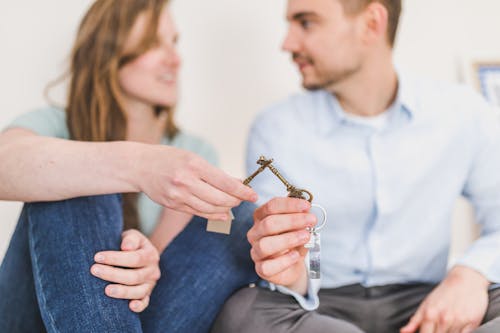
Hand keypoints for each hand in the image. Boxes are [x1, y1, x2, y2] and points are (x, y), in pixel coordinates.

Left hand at [91, 229, 160, 312]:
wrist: (139, 254)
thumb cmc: (130, 244)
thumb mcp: (132, 236)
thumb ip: (130, 239)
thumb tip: (126, 247)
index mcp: (150, 255)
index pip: (135, 258)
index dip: (116, 258)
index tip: (97, 257)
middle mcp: (153, 271)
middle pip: (135, 276)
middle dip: (113, 274)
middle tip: (94, 270)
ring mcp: (150, 285)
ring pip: (139, 291)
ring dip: (122, 292)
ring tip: (106, 290)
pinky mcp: (147, 295)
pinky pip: (145, 303)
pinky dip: (139, 306)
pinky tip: (130, 307)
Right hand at [138, 145, 256, 219]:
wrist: (140, 166)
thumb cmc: (169, 158)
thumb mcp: (193, 158)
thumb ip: (215, 173)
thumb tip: (238, 183)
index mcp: (194, 165)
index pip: (225, 182)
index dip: (242, 191)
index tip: (253, 195)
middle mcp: (186, 181)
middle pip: (220, 198)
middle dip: (236, 200)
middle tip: (244, 199)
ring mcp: (178, 195)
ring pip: (211, 208)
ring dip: (226, 208)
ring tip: (233, 204)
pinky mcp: (173, 205)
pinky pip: (198, 213)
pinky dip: (214, 215)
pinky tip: (223, 214)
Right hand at [247, 197, 315, 294]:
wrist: (293, 266)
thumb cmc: (293, 243)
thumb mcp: (299, 227)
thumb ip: (300, 218)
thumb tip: (306, 210)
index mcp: (261, 217)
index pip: (271, 206)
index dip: (289, 204)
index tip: (306, 206)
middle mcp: (255, 233)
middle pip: (269, 223)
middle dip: (293, 220)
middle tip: (311, 220)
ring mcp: (256, 251)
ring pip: (265, 245)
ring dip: (288, 239)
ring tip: (306, 236)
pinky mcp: (261, 268)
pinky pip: (268, 266)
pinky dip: (284, 260)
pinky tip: (296, 255)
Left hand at [400, 266, 489, 332]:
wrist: (466, 279)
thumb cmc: (444, 293)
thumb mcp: (426, 304)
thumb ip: (415, 321)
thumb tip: (404, 332)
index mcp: (430, 314)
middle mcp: (444, 319)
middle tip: (438, 328)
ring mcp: (459, 321)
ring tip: (448, 326)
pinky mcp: (473, 322)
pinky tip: (458, 327)